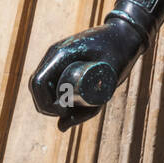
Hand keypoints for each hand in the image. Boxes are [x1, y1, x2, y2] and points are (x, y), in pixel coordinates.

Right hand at [29, 16, 145, 131]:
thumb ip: (87, 109)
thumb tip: (60, 128)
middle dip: (48, 106)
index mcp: (62, 53)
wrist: (126, 34)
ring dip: (52, 101)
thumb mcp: (109, 83)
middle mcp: (54, 54)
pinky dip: (58, 95)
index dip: (46, 104)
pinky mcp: (62, 61)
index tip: (65, 112)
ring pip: (42, 86)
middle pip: (36, 87)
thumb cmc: (119, 54)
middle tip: (71, 113)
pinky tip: (75, 99)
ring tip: (77, 105)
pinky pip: (51, 82)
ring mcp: (57, 57)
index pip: (38, 83)